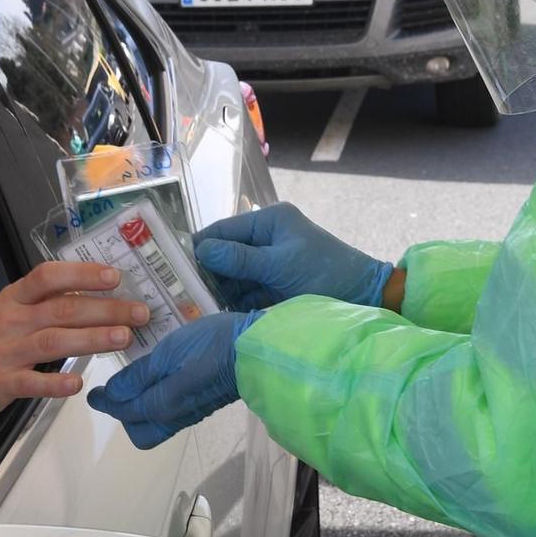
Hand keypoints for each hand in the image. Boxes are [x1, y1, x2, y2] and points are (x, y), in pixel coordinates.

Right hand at [0, 261, 147, 456]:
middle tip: (140, 313)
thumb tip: (96, 301)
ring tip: (123, 338)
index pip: (47, 277)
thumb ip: (43, 308)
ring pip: (52, 340)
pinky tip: (78, 383)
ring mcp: (2, 352)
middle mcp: (9, 320)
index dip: (82, 274)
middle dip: (104, 309)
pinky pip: (30, 382)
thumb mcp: (6, 315)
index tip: (114, 276)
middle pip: (61, 309)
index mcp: (13, 300)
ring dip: (91, 338)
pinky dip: (55, 382)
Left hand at [87, 311, 259, 448]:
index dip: (106, 402)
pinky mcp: (205, 404)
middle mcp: (176, 416)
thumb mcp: (169, 352)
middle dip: (125, 414)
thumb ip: (140, 375)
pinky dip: (160, 402)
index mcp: (164, 404)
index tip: (95, 393)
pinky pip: (174, 413)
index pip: (125, 411)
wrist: (259, 350)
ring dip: (142, 408)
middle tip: (118, 389)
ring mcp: (193, 412)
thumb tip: (113, 395)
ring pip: (158, 423)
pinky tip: (164, 379)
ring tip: (139, 381)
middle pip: (141, 430)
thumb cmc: (212, 345)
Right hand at [193, 203, 391, 309]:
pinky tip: (214, 315)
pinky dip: (232, 303)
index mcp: (269, 221)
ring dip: (217, 291)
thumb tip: (201, 250)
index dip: (199, 247)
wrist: (365, 297)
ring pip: (233, 276)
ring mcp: (270, 264)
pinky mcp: (275, 286)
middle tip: (177, 293)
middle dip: (205, 273)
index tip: (171, 266)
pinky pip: (246, 292)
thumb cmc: (326, 273)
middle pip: (225, 254)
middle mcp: (266, 238)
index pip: (223, 230)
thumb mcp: (280, 264)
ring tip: (190, 307)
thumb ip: (240, 259)